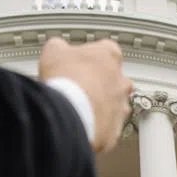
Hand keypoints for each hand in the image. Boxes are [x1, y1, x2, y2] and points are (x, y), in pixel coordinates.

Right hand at [39, 37, 132, 152]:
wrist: (70, 113)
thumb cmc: (66, 80)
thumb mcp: (54, 51)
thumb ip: (60, 47)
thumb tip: (58, 49)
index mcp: (110, 55)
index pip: (105, 51)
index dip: (88, 58)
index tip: (77, 63)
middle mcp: (122, 81)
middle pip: (113, 79)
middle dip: (97, 83)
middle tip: (78, 86)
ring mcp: (121, 106)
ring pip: (113, 105)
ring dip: (99, 106)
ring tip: (78, 107)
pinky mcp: (116, 129)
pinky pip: (108, 127)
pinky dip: (96, 126)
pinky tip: (81, 123)